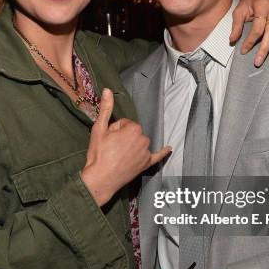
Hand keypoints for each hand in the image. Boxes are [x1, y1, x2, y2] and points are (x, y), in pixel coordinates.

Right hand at [81, 89, 170, 205]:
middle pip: (133, 132)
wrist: (100, 179)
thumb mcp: (99, 129)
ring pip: (139, 142)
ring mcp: (146, 152)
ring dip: (131, 145)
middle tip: (111, 148)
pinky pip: (157, 156)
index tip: (108, 138)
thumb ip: (106, 108)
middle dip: (123, 137)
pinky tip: (169, 149)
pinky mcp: (146, 164)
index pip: (124, 123)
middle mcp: (144, 139)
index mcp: (134, 128)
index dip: (114, 129)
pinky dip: (163, 152)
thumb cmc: (99, 153)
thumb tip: (107, 90)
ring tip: (118, 155)